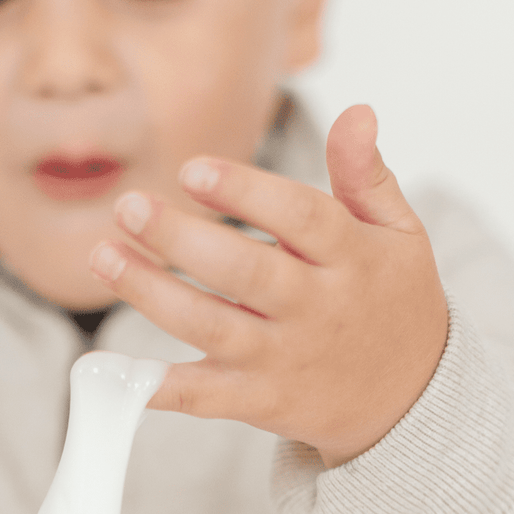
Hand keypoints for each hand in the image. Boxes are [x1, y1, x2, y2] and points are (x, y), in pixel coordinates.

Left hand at [88, 105, 447, 467]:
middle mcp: (315, 309)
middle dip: (180, 239)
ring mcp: (283, 359)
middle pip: (243, 271)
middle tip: (129, 206)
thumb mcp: (398, 233)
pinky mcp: (259, 400)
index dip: (243, 192)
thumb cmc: (392, 301)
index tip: (191, 170)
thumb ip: (366, 175)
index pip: (298, 216)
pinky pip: (201, 397)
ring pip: (210, 326)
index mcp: (352, 258)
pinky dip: (154, 385)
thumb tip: (357, 113)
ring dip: (151, 292)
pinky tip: (109, 365)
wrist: (409, 398)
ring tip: (104, 255)